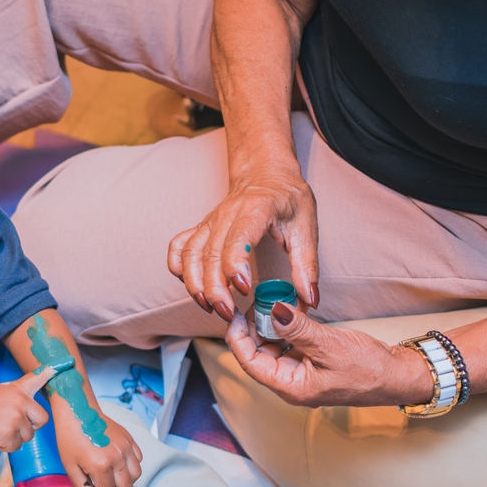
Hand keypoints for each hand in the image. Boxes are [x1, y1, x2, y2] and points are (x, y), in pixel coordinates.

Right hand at [0, 367, 56, 451]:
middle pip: (41, 420)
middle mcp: (21, 401)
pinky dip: (3, 446)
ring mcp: (16, 417)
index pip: (39, 378)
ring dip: (13, 438)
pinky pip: (14, 447)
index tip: (67, 362)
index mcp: (18, 389)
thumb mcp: (0, 392)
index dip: (53, 372)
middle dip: (29, 427)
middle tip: (11, 424)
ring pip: (27, 437)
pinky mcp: (9, 433)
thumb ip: (18, 396)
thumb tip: (28, 407)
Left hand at [54, 411, 142, 486]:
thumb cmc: (70, 437)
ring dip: (128, 486)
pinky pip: (138, 459)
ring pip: (136, 475)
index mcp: (101, 465)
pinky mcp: (129, 439)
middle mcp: (117, 457)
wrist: (78, 410)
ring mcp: (126, 447)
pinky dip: (133, 469)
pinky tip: (122, 473)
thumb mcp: (70, 466)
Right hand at [167, 165, 318, 321]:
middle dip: (214, 288)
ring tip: (208, 306)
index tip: (242, 289)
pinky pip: (178, 247)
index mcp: (256, 209)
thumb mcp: (306, 227)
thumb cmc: (287, 197)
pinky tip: (190, 284)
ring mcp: (209, 221)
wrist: (265, 172)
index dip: (235, 265)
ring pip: (190, 253)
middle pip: (209, 253)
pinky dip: (178, 267)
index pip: (237, 238)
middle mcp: (226, 214)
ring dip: (194, 284)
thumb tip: (308, 299)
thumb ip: (307, 266)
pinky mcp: (200, 228)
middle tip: (227, 313)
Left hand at [226, 301, 430, 406]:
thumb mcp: (331, 345)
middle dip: (254, 326)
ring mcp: (300, 374)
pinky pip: (289, 344)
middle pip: (257, 353)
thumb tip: (273, 309)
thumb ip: (299, 329)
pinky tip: (290, 310)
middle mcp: (290, 383)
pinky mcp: (310, 363)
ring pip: (272, 347)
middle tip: (257, 300)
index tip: (234, 312)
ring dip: (270, 325)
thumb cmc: (370, 369)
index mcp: (290, 388)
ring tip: (272, 300)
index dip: (237, 336)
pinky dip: (287, 327)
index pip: (249, 362)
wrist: (400, 376)